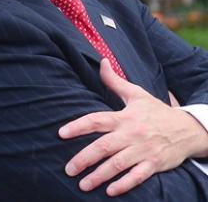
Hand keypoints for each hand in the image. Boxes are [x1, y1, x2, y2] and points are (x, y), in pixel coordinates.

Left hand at [59, 58, 207, 196]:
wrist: (188, 129)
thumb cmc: (156, 111)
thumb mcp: (136, 94)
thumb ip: (114, 81)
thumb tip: (102, 61)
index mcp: (124, 117)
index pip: (97, 120)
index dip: (78, 126)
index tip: (61, 133)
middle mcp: (131, 134)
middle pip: (103, 147)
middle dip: (84, 159)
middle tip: (68, 169)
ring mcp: (143, 150)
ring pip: (117, 165)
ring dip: (99, 176)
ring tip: (82, 185)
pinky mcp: (154, 164)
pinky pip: (137, 177)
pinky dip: (124, 185)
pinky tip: (110, 191)